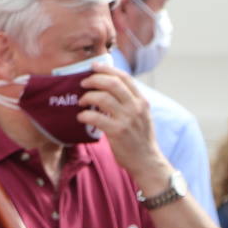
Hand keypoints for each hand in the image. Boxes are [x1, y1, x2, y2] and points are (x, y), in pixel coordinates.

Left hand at [77, 68, 165, 183]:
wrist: (146, 161)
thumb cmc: (139, 138)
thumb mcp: (140, 116)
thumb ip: (129, 102)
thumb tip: (108, 88)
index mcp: (141, 101)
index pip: (124, 77)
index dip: (107, 69)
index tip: (94, 66)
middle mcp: (136, 107)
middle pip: (112, 83)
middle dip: (94, 80)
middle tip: (83, 83)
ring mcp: (127, 119)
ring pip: (103, 98)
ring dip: (87, 97)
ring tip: (81, 102)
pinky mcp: (117, 132)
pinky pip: (96, 118)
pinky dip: (85, 115)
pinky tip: (81, 117)